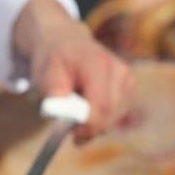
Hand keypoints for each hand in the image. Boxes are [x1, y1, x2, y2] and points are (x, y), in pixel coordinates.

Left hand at [14, 0, 135, 142]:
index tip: (71, 133)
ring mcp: (127, 78)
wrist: (66, 41)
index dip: (87, 126)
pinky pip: (117, 114)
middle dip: (89, 128)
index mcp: (98, 63)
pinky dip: (102, 118)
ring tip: (77, 109)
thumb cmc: (54, 60)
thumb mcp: (45, 75)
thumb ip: (54, 96)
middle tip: (71, 131)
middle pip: (110, 115)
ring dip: (94, 123)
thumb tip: (62, 117)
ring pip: (114, 118)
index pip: (102, 106)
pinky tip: (89, 105)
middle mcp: (118, 70)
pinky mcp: (129, 87)